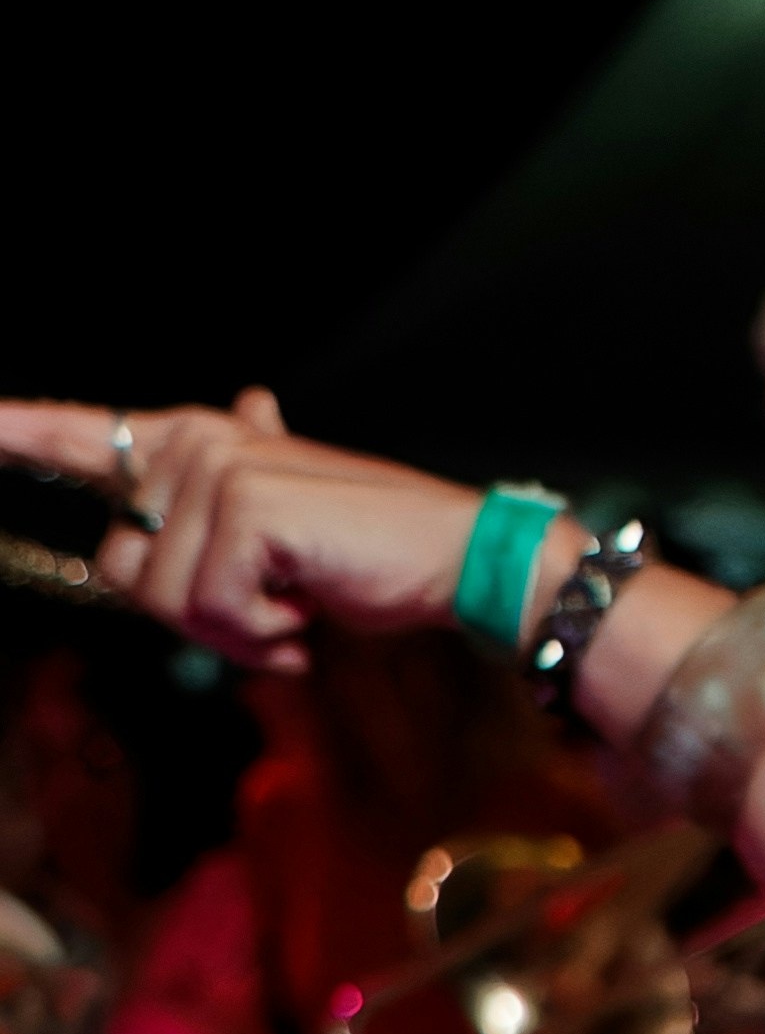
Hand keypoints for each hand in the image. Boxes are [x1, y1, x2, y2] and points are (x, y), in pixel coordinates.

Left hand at [0, 394, 482, 668]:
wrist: (452, 560)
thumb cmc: (369, 554)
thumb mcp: (282, 530)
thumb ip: (237, 491)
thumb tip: (251, 400)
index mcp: (198, 441)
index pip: (85, 436)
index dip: (23, 433)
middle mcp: (197, 442)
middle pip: (121, 566)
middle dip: (190, 617)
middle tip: (268, 614)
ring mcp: (218, 470)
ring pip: (162, 597)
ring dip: (232, 633)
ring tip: (295, 613)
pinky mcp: (243, 506)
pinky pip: (208, 606)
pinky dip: (261, 633)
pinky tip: (308, 613)